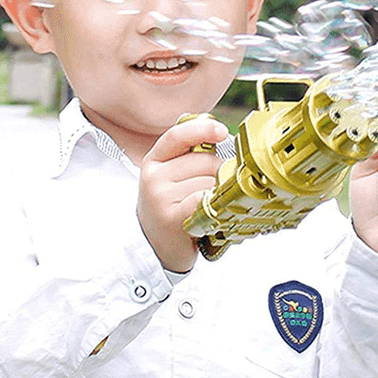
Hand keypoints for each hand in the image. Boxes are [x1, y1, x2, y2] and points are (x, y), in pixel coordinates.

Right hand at [136, 116, 227, 272]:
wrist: (154, 249)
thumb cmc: (171, 208)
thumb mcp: (172, 178)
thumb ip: (190, 157)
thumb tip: (224, 137)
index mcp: (153, 161)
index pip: (178, 135)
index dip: (203, 129)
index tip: (223, 131)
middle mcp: (153, 177)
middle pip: (205, 160)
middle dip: (218, 172)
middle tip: (210, 192)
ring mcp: (160, 198)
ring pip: (210, 181)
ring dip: (218, 193)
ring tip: (206, 207)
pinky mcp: (172, 218)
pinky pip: (205, 200)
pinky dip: (214, 205)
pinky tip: (209, 214)